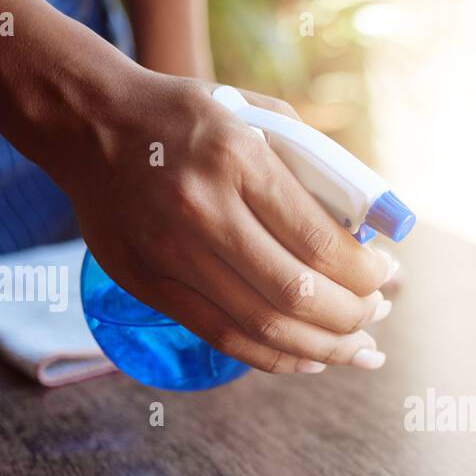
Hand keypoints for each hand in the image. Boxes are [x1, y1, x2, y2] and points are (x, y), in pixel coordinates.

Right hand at [53, 68, 394, 373]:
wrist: (87, 122)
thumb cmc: (186, 117)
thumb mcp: (255, 116)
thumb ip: (312, 166)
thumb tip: (371, 230)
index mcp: (237, 158)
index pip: (319, 242)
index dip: (366, 274)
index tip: (388, 276)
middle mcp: (202, 209)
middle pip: (296, 293)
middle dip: (353, 317)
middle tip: (379, 316)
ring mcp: (170, 253)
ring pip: (263, 326)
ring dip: (324, 348)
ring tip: (359, 350)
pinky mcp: (149, 284)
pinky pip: (224, 338)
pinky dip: (276, 357)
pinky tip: (311, 359)